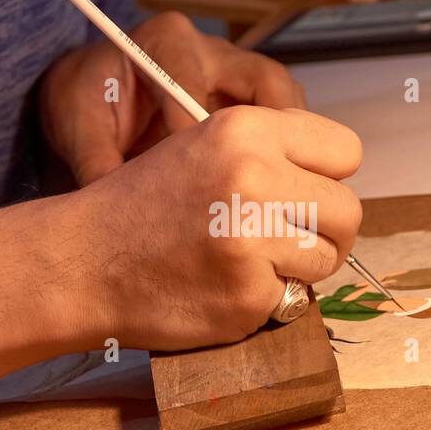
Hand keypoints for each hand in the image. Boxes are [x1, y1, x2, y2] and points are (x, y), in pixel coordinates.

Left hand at [40, 11, 306, 185]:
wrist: (90, 95)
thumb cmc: (86, 102)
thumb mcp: (77, 128)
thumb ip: (96, 163)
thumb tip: (120, 209)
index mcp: (165, 41)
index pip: (197, 83)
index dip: (201, 133)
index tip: (199, 177)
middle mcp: (210, 50)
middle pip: (266, 80)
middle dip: (277, 130)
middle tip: (270, 179)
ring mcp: (234, 74)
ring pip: (282, 101)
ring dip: (288, 144)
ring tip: (280, 189)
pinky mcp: (245, 101)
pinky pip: (279, 122)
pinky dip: (281, 153)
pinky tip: (270, 190)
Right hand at [69, 104, 362, 350]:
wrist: (82, 262)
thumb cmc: (143, 207)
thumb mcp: (203, 146)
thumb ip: (271, 152)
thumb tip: (337, 180)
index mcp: (246, 129)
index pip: (346, 150)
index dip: (327, 177)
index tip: (302, 194)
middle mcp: (253, 176)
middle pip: (348, 210)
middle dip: (324, 231)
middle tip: (285, 241)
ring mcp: (252, 238)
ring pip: (328, 258)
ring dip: (299, 269)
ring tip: (248, 263)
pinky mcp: (247, 293)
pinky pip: (293, 299)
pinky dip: (265, 301)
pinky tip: (222, 288)